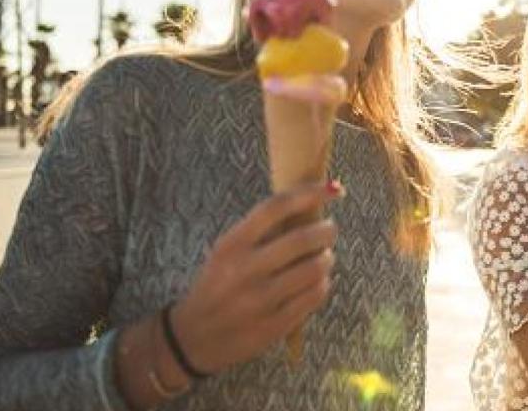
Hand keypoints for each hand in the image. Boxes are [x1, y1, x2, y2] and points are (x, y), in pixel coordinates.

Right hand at [171, 182, 341, 374]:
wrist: (193, 338)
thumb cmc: (216, 286)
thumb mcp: (225, 253)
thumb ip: (259, 233)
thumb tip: (308, 207)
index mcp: (231, 245)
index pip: (276, 207)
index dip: (310, 193)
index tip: (333, 189)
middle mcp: (245, 270)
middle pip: (302, 239)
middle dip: (326, 231)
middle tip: (329, 230)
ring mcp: (260, 300)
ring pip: (314, 269)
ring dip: (326, 259)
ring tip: (323, 258)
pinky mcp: (273, 326)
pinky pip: (314, 297)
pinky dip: (322, 284)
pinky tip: (317, 282)